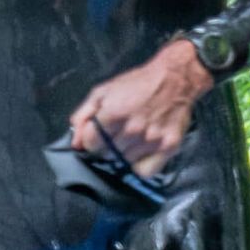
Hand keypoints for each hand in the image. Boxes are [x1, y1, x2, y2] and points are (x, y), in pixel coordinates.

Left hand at [69, 40, 210, 176]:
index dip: (92, 141)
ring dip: (126, 154)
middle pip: (108, 155)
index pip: (91, 144)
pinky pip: (146, 171)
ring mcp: (152, 140)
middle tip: (119, 134)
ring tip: (134, 138)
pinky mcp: (168, 147)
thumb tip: (75, 143)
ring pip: (126, 162)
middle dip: (109, 146)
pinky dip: (142, 166)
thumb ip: (83, 116)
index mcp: (113, 114)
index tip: (99, 136)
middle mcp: (133, 129)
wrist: (174, 78)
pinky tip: (143, 152)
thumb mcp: (103, 91)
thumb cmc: (137, 84)